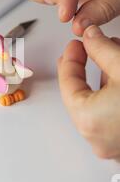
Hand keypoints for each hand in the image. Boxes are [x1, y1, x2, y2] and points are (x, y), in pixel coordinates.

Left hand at [58, 25, 119, 159]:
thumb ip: (102, 49)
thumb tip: (90, 37)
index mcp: (89, 119)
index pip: (67, 83)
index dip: (70, 59)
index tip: (75, 44)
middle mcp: (96, 137)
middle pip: (82, 94)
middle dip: (87, 66)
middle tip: (88, 47)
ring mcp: (112, 145)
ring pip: (99, 104)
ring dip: (103, 78)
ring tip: (113, 54)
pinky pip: (111, 115)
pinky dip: (114, 95)